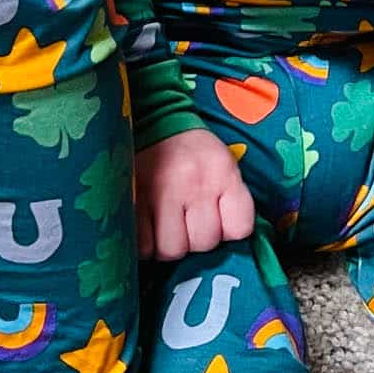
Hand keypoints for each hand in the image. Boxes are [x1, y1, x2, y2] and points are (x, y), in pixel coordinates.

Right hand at [136, 127, 257, 261]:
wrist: (154, 123)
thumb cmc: (194, 154)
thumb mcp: (223, 166)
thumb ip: (231, 201)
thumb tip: (230, 245)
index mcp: (224, 172)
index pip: (239, 228)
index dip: (228, 232)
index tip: (219, 222)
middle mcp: (196, 182)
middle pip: (203, 243)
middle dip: (196, 240)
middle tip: (187, 222)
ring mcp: (162, 191)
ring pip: (172, 249)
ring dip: (169, 245)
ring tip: (166, 226)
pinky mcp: (134, 199)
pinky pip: (143, 246)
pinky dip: (145, 245)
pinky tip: (148, 229)